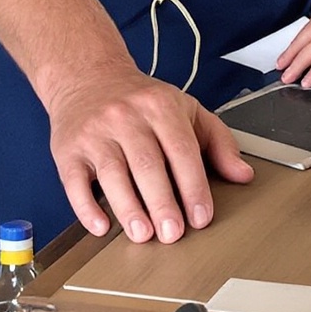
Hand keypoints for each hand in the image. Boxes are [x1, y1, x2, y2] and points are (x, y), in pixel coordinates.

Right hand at [45, 64, 252, 244]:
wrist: (88, 77)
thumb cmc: (141, 100)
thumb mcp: (185, 109)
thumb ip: (217, 141)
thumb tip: (242, 174)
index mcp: (160, 106)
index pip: (181, 149)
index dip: (193, 186)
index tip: (201, 217)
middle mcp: (126, 117)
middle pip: (147, 164)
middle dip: (162, 203)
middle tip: (173, 234)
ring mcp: (95, 132)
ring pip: (112, 174)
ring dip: (129, 209)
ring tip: (143, 235)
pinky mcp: (68, 149)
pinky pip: (75, 181)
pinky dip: (86, 207)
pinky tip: (101, 226)